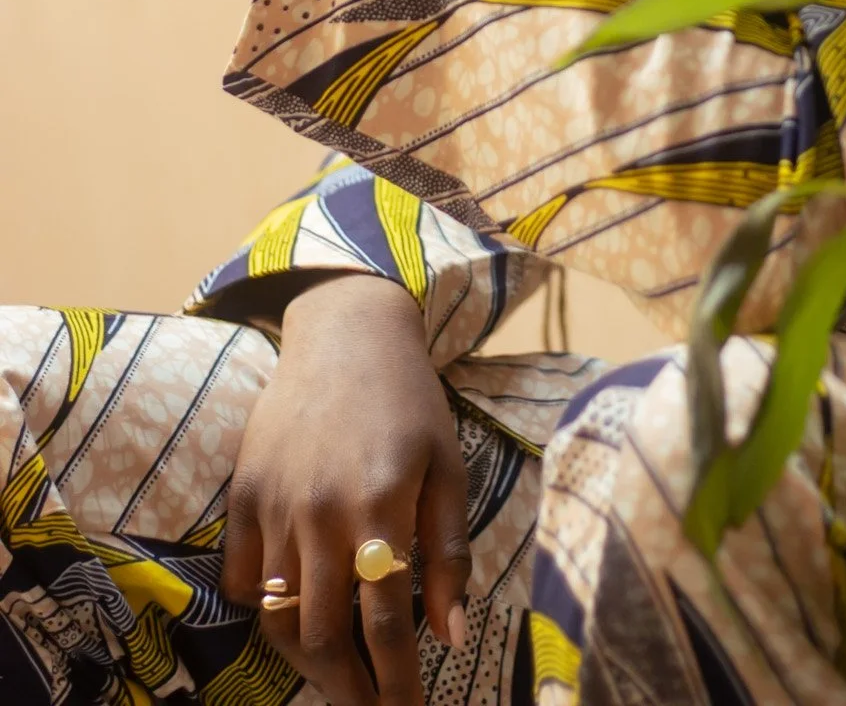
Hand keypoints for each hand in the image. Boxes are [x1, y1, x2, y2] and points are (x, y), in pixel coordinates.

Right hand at [221, 275, 469, 705]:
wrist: (346, 332)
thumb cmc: (410, 401)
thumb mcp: (448, 468)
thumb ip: (449, 554)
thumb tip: (451, 636)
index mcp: (380, 508)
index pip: (386, 626)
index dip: (398, 682)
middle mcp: (320, 515)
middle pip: (323, 638)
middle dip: (349, 692)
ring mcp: (273, 507)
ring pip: (277, 617)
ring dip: (307, 662)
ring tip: (337, 678)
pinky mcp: (242, 495)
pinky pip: (239, 579)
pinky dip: (261, 609)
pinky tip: (293, 615)